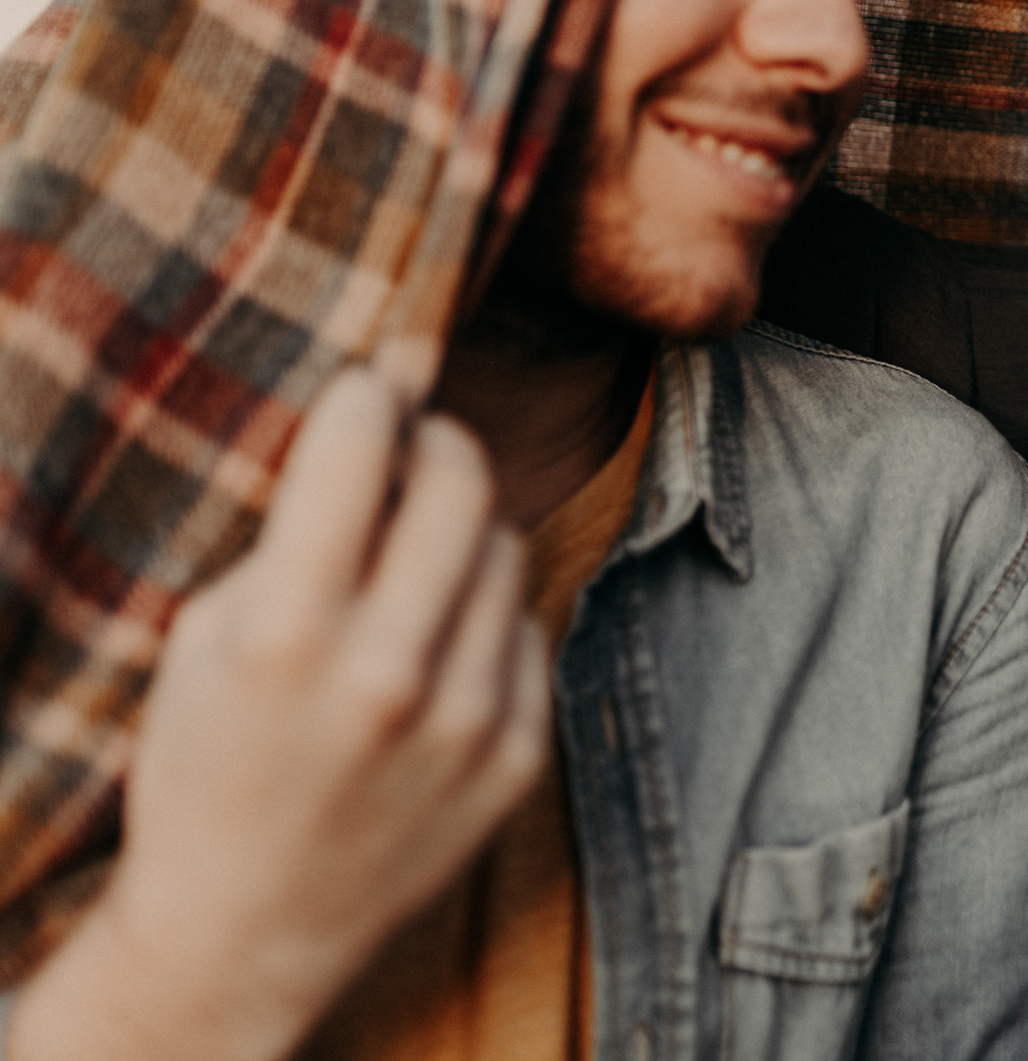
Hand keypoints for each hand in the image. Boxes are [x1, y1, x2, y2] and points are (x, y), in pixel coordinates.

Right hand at [6, 370, 548, 1060]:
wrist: (243, 932)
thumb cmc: (207, 766)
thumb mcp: (206, 637)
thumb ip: (298, 526)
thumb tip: (387, 401)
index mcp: (290, 635)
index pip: (361, 451)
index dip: (369, 397)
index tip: (371, 386)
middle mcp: (389, 675)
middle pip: (463, 485)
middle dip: (440, 443)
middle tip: (419, 445)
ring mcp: (466, 721)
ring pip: (509, 551)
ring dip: (465, 539)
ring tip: (411, 576)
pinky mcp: (516, 757)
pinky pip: (529, 632)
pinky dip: (486, 625)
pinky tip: (434, 657)